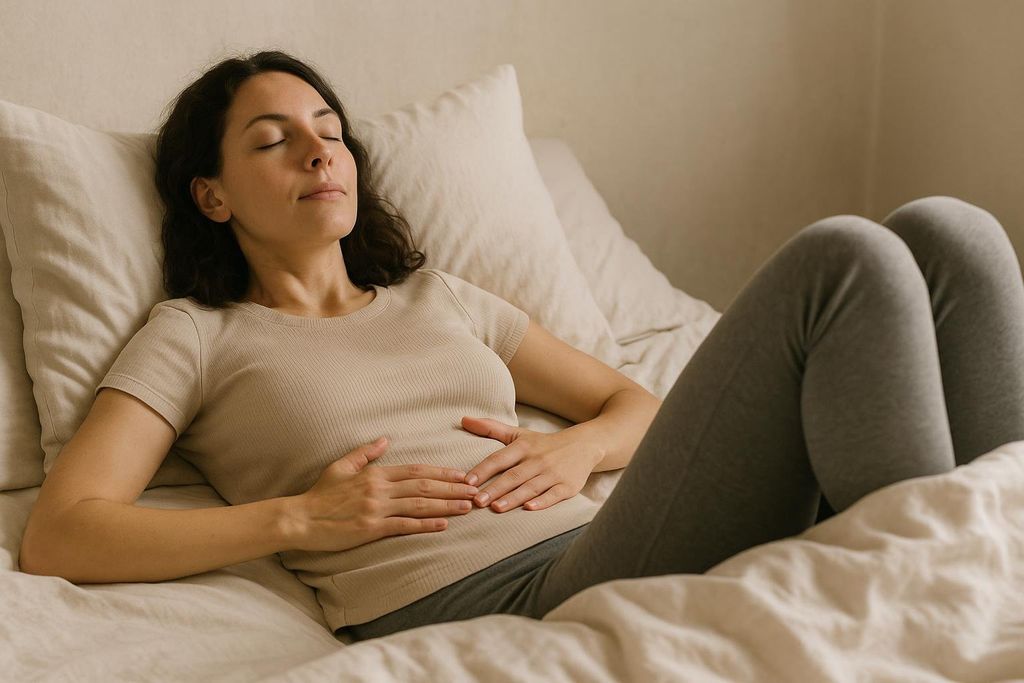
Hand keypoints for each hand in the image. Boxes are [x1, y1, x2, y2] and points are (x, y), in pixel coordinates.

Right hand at [289, 437, 480, 551]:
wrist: (300, 518)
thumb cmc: (320, 493)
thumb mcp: (341, 465)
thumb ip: (366, 452)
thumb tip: (385, 439)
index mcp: (375, 473)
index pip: (416, 471)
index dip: (441, 473)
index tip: (462, 475)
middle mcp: (379, 489)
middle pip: (424, 487)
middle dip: (453, 488)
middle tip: (475, 490)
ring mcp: (376, 509)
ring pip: (419, 505)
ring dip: (446, 505)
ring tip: (468, 506)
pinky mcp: (371, 528)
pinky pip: (404, 526)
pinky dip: (425, 525)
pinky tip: (443, 524)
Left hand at [460, 416, 599, 512]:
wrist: (584, 445)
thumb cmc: (544, 443)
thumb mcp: (519, 434)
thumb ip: (490, 428)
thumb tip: (463, 419)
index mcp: (524, 447)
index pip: (499, 458)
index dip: (483, 470)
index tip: (467, 481)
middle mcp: (538, 459)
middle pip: (513, 475)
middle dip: (495, 488)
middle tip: (476, 501)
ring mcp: (553, 473)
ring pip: (531, 487)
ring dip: (513, 498)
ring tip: (496, 508)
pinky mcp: (568, 486)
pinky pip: (554, 495)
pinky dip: (542, 501)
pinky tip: (529, 508)